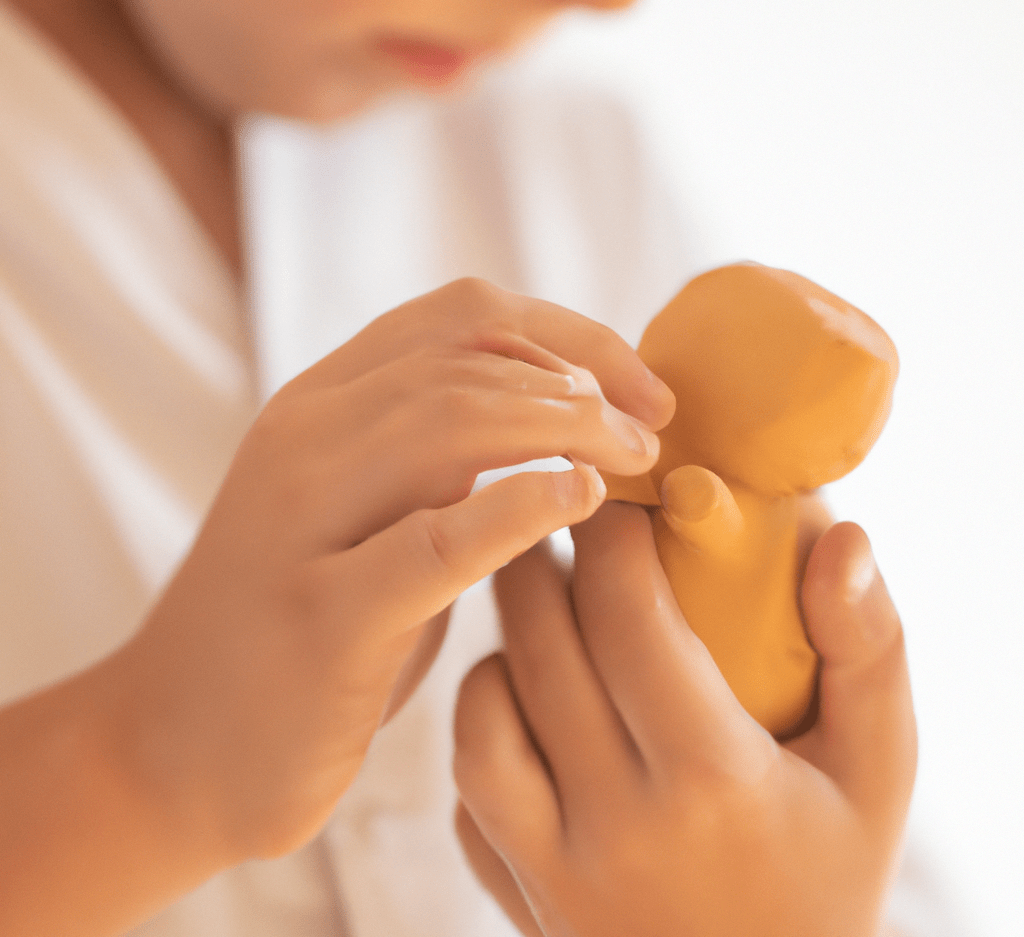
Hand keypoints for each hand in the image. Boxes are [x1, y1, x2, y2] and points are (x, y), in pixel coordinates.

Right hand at [99, 279, 672, 862]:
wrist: (173, 751)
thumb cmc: (304, 628)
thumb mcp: (366, 513)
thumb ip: (438, 456)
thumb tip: (559, 415)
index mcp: (318, 405)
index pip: (462, 314)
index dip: (570, 334)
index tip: (639, 388)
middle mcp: (303, 440)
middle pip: (468, 356)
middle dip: (584, 381)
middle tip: (651, 433)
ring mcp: (301, 521)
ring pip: (450, 418)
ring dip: (566, 428)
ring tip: (632, 464)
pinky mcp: (322, 616)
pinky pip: (435, 538)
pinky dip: (520, 507)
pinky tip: (579, 503)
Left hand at [454, 503, 915, 936]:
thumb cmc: (828, 875)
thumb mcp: (877, 772)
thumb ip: (868, 650)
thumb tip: (841, 538)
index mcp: (711, 779)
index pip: (627, 618)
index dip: (612, 536)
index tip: (622, 498)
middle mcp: (617, 824)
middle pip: (540, 648)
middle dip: (538, 558)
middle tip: (560, 519)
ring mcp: (553, 867)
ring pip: (481, 713)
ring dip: (502, 637)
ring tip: (538, 599)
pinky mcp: (517, 892)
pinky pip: (467, 787)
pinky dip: (482, 721)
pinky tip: (521, 691)